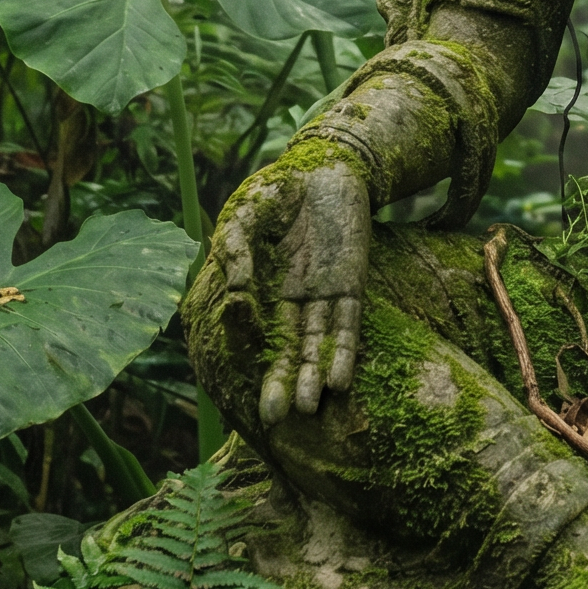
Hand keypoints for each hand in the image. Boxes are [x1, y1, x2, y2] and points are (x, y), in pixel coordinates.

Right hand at [211, 150, 371, 425]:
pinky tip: (339, 381)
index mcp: (264, 289)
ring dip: (313, 375)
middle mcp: (294, 300)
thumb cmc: (279, 190)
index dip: (252, 361)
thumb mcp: (246, 215)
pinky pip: (348, 322)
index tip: (241, 386)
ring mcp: (324, 293)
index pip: (257, 335)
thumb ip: (235, 249)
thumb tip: (237, 290)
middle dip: (281, 383)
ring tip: (308, 409)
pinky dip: (344, 350)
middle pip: (288, 349)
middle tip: (273, 422)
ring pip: (318, 343)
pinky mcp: (352, 281)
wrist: (327, 166)